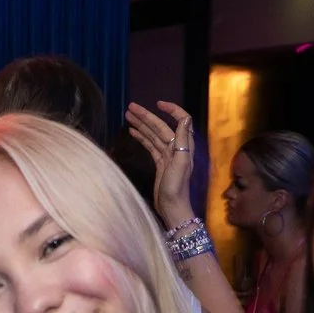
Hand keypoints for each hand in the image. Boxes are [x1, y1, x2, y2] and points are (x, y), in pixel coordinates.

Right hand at [125, 100, 198, 231]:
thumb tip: (185, 118)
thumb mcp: (181, 163)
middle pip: (161, 127)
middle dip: (146, 116)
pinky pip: (150, 146)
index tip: (158, 103)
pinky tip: (132, 131)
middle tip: (130, 107)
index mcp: (184, 145)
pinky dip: (142, 137)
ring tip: (128, 115)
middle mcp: (177, 148)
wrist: (172, 208)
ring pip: (153, 135)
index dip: (171, 110)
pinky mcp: (160, 163)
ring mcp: (167, 156)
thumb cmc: (177, 188)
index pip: (181, 120)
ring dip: (141, 125)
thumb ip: (183, 140)